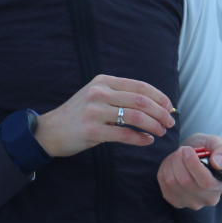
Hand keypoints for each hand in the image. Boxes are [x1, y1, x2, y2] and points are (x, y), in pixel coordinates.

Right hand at [33, 74, 174, 157]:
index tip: (170, 107)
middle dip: (161, 113)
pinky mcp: (93, 131)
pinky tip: (147, 141)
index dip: (159, 97)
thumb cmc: (79, 114)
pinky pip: (124, 135)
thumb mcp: (96, 95)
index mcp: (103, 81)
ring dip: (154, 126)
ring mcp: (95, 111)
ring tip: (161, 132)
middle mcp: (99, 93)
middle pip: (141, 101)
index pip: (139, 86)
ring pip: (136, 117)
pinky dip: (140, 139)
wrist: (51, 130)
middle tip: (170, 123)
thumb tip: (153, 103)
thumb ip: (119, 95)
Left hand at [157, 133, 221, 209]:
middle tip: (181, 149)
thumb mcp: (218, 143)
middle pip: (186, 182)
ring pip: (172, 183)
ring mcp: (193, 203)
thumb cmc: (207, 149)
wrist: (193, 157)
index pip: (206, 182)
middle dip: (178, 160)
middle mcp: (209, 198)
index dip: (192, 164)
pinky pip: (164, 187)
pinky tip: (170, 165)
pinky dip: (163, 172)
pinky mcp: (178, 203)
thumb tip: (217, 163)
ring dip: (170, 164)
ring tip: (176, 156)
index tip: (186, 149)